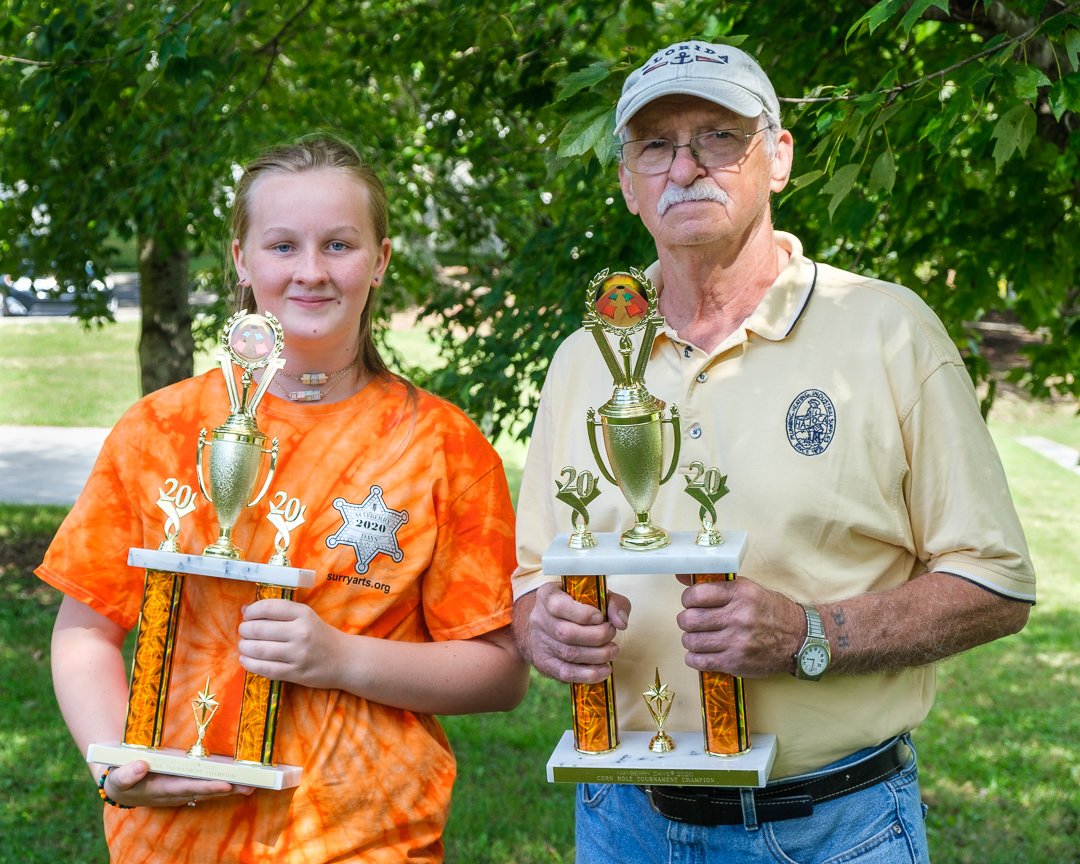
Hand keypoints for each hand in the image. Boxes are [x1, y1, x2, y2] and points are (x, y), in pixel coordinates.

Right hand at [100, 760, 252, 807]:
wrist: (121, 785)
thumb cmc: (120, 778)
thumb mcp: (117, 777)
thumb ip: (126, 774)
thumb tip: (141, 766)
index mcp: (160, 789)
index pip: (188, 788)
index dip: (207, 786)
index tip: (225, 784)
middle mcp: (175, 792)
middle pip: (205, 790)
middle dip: (228, 788)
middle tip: (250, 785)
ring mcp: (182, 789)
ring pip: (210, 788)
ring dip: (231, 786)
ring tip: (254, 783)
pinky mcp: (186, 783)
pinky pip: (208, 783)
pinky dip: (225, 781)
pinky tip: (243, 778)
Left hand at [238, 599, 344, 689]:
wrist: (344, 659)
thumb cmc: (320, 636)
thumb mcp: (305, 617)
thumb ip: (279, 612)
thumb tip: (245, 610)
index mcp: (303, 614)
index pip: (269, 607)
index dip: (252, 611)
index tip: (247, 615)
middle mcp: (301, 632)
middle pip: (259, 629)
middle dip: (244, 630)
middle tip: (244, 632)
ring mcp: (298, 654)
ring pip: (259, 650)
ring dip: (244, 647)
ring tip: (244, 646)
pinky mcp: (296, 673)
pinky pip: (265, 669)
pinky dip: (250, 664)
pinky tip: (246, 660)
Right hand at [523, 581, 630, 684]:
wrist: (551, 623)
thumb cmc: (578, 606)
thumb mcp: (596, 595)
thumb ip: (613, 602)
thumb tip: (620, 622)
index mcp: (547, 595)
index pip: (558, 606)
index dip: (582, 614)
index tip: (601, 617)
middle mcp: (539, 618)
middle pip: (565, 633)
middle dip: (596, 636)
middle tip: (612, 634)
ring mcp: (540, 642)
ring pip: (568, 654)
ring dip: (597, 655)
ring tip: (613, 651)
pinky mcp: (544, 662)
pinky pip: (565, 673)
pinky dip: (588, 674)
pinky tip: (604, 670)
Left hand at [676, 575, 802, 676]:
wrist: (799, 639)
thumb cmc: (771, 612)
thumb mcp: (748, 590)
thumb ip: (715, 585)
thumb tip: (681, 577)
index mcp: (740, 594)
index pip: (696, 595)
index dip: (687, 599)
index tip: (691, 603)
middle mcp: (739, 616)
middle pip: (689, 620)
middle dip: (685, 620)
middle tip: (691, 621)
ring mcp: (737, 641)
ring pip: (691, 641)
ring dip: (690, 640)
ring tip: (698, 637)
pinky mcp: (736, 662)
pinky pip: (699, 661)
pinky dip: (694, 658)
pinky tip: (701, 653)